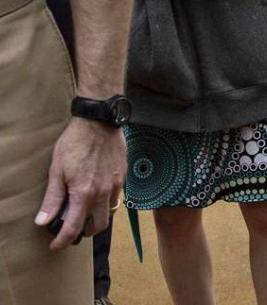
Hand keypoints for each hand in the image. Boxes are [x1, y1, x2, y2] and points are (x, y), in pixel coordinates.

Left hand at [34, 118, 125, 249]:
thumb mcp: (57, 170)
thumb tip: (43, 221)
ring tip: (85, 211)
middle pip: (99, 226)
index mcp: (84, 194)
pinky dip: (105, 201)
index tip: (56, 245)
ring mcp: (115, 184)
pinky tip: (96, 191)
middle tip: (74, 230)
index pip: (74, 227)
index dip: (63, 240)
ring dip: (97, 217)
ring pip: (109, 211)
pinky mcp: (122, 175)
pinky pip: (116, 196)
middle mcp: (103, 193)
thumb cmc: (75, 143)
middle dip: (86, 233)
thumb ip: (52, 198)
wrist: (99, 122)